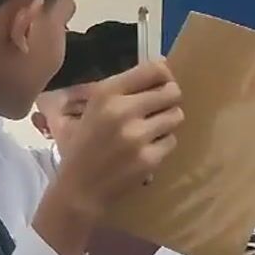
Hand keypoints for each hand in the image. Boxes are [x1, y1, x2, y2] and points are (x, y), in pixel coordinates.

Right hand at [51, 60, 182, 217]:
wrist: (79, 190)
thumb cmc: (84, 147)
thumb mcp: (93, 109)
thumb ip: (123, 89)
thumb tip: (164, 65)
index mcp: (106, 94)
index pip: (154, 69)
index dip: (165, 75)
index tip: (161, 85)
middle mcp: (123, 111)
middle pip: (171, 92)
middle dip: (168, 101)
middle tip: (157, 111)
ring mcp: (137, 136)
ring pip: (175, 116)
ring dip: (167, 123)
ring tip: (150, 132)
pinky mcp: (149, 159)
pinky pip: (171, 141)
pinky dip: (162, 146)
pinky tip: (145, 151)